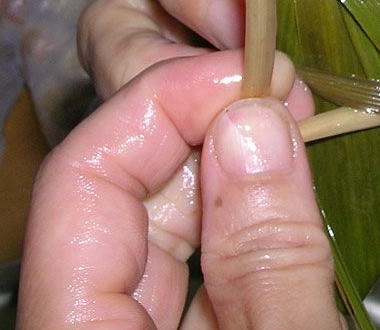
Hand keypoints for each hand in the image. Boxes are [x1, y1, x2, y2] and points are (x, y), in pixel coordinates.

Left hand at [18, 0, 344, 328]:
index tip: (254, 74)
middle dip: (198, 113)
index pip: (83, 178)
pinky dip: (249, 202)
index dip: (161, 102)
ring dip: (231, 149)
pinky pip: (203, 249)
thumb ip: (271, 260)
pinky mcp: (189, 324)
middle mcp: (95, 314)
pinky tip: (291, 171)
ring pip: (164, 208)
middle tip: (281, 83)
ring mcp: (140, 319)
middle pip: (116, 179)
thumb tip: (257, 123)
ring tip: (296, 114)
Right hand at [133, 0, 379, 197]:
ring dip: (208, 133)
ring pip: (205, 97)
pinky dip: (281, 185)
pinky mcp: (350, 129)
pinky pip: (287, 159)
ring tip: (264, 170)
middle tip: (235, 112)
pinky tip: (308, 207)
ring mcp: (313, 68)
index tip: (245, 27)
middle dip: (166, 63)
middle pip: (163, 16)